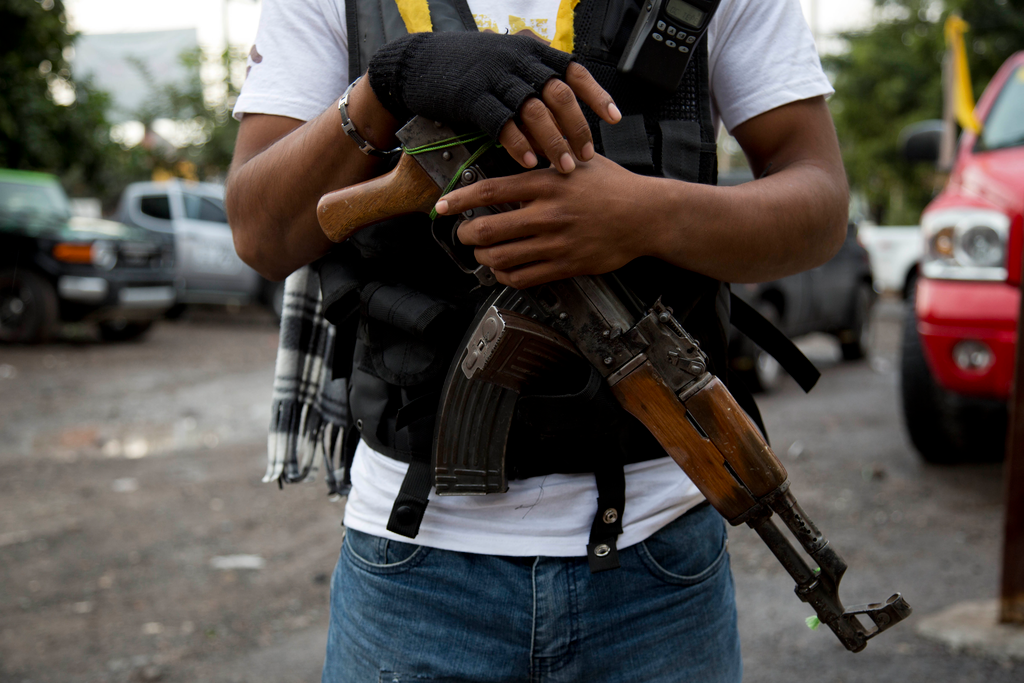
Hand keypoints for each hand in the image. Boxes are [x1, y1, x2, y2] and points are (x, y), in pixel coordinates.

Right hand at [367, 33, 619, 172]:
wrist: (421, 62)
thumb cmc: (467, 68)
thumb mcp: (506, 61)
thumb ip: (534, 78)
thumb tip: (563, 109)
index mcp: (532, 51)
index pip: (574, 71)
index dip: (596, 96)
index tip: (614, 118)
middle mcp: (519, 61)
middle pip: (560, 96)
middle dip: (576, 128)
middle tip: (585, 156)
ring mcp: (497, 78)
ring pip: (536, 111)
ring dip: (553, 142)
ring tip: (562, 167)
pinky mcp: (475, 98)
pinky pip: (504, 124)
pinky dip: (519, 145)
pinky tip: (529, 163)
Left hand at [435, 155, 654, 288]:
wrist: (646, 215)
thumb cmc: (613, 186)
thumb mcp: (576, 161)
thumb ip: (545, 161)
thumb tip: (513, 157)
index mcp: (546, 184)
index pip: (490, 191)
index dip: (459, 200)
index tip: (443, 206)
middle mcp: (547, 214)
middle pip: (486, 230)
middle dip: (465, 234)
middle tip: (463, 233)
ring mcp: (555, 243)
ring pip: (500, 257)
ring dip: (482, 257)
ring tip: (481, 252)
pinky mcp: (565, 265)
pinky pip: (522, 277)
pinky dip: (504, 275)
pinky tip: (503, 269)